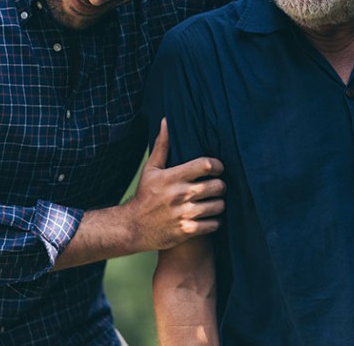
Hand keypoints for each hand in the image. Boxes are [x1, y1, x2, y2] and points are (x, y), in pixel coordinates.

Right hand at [126, 119, 225, 250]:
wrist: (132, 228)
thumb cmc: (145, 195)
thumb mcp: (151, 169)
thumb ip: (162, 146)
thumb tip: (166, 121)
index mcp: (173, 177)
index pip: (206, 165)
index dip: (217, 165)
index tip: (217, 168)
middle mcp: (180, 195)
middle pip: (217, 186)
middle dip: (221, 185)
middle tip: (216, 186)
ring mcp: (184, 214)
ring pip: (218, 206)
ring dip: (219, 204)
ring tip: (213, 202)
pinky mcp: (186, 231)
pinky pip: (214, 224)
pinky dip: (214, 221)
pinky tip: (208, 217)